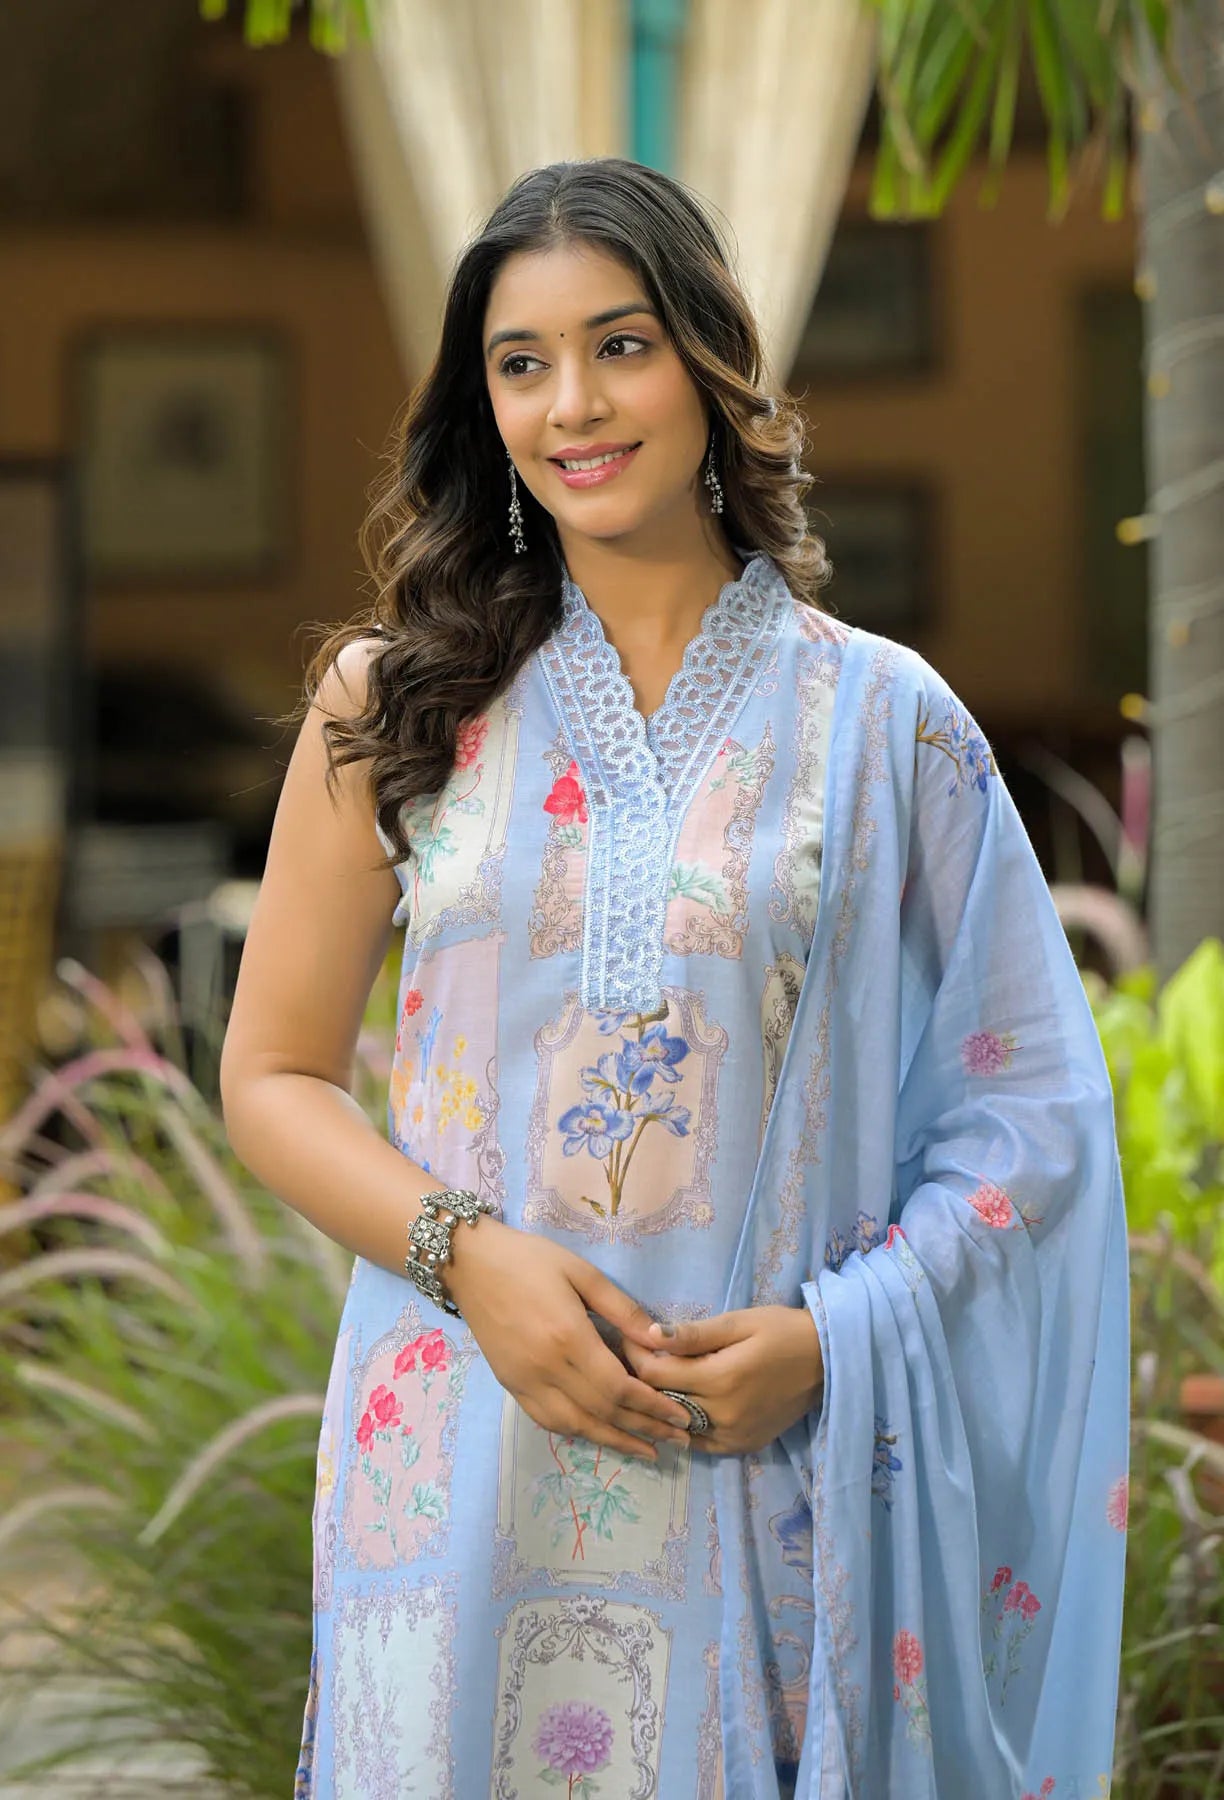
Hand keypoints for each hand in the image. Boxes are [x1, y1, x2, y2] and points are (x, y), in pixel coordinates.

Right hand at [443, 1219, 693, 1460]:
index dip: (652, 1406)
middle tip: (677, 1440)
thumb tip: (660, 1341)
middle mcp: (545, 1368)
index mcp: (568, 1337)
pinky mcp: (510, 1385)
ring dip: (614, 1440)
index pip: (618, 1388)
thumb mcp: (582, 1272)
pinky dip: (578, 1431)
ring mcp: (524, 1381)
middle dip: (643, 1428)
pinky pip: (547, 1420)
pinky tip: (599, 1434)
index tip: (681, 1416)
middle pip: (602, 1412)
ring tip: (646, 1448)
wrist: (469, 1262)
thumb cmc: (529, 1259)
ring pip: (575, 1424)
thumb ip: (622, 1309)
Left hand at [621, 1305, 823, 1454]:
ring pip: (678, 1426)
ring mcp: (734, 1436)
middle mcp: (723, 1415)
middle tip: (636, 1358)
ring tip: (658, 1381)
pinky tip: (683, 1407)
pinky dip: (686, 1427)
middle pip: (662, 1403)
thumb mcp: (738, 1322)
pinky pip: (701, 1443)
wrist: (827, 1361)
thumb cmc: (781, 1331)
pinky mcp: (744, 1446)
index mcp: (720, 1379)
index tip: (628, 1339)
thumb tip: (650, 1334)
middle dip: (643, 1380)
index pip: (655, 1376)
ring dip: (662, 1405)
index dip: (635, 1357)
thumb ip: (694, 1334)